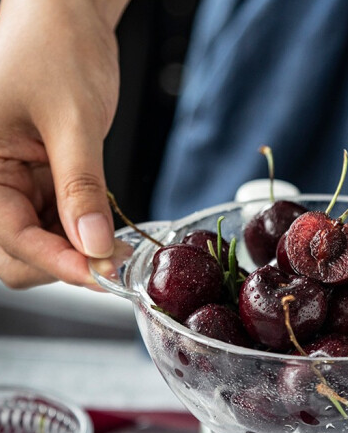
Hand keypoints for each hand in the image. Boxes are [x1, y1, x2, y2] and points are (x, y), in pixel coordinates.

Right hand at [0, 0, 128, 288]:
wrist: (68, 22)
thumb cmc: (56, 50)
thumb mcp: (72, 121)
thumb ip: (81, 186)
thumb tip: (94, 245)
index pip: (12, 237)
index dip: (59, 262)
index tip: (104, 274)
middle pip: (19, 253)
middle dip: (67, 263)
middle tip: (114, 265)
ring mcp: (15, 186)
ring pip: (41, 244)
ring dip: (78, 253)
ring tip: (117, 248)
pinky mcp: (40, 184)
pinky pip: (58, 225)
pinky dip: (83, 234)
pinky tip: (107, 230)